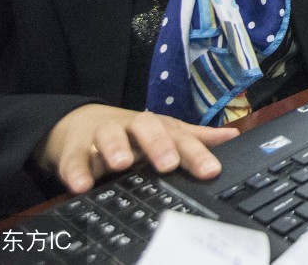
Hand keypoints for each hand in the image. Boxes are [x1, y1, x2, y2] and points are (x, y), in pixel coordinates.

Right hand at [36, 104, 237, 194]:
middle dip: (159, 144)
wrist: (82, 122)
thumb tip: (232, 136)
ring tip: (121, 163)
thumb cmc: (133, 132)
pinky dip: (77, 170)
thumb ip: (196, 137)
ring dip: (116, 148)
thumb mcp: (166, 132)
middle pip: (147, 129)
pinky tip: (81, 184)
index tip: (210, 170)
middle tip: (168, 163)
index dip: (196, 154)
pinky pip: (75, 159)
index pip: (181, 138)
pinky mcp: (75, 149)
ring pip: (109, 136)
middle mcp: (132, 129)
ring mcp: (103, 136)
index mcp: (158, 128)